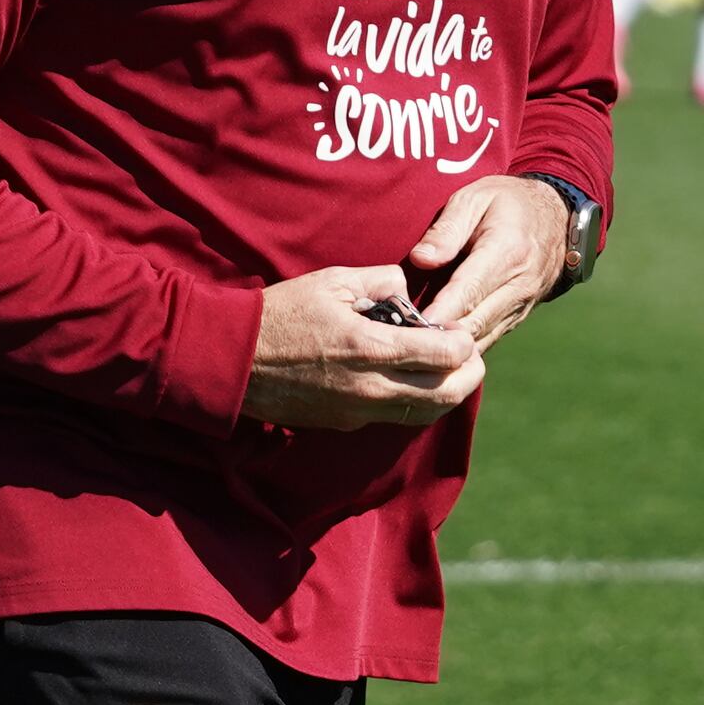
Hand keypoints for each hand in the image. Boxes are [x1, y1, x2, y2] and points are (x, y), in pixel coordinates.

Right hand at [247, 265, 484, 428]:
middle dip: (468, 375)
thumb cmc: (282, 313)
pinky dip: (413, 401)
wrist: (233, 359)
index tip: (462, 330)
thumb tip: (407, 291)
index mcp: (371, 348)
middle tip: (470, 355)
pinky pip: (393, 417)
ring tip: (447, 370)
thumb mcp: (333, 281)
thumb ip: (381, 281)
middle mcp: (370, 388)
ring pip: (423, 414)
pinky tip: (409, 379)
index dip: (464, 343)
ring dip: (444, 393)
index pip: (443, 355)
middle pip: (445, 395)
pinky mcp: (345, 423)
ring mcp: (358, 411)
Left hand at [409, 175, 576, 348]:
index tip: (414, 326)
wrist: (557, 217)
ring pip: (482, 337)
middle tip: (404, 344)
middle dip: (440, 336)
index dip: (442, 311)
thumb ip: (447, 230)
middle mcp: (519, 284)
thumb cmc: (507, 203)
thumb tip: (420, 259)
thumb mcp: (475, 198)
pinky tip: (436, 352)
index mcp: (506, 250)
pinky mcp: (519, 316)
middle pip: (475, 321)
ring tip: (414, 352)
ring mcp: (522, 304)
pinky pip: (489, 339)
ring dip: (450, 348)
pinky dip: (463, 349)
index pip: (469, 289)